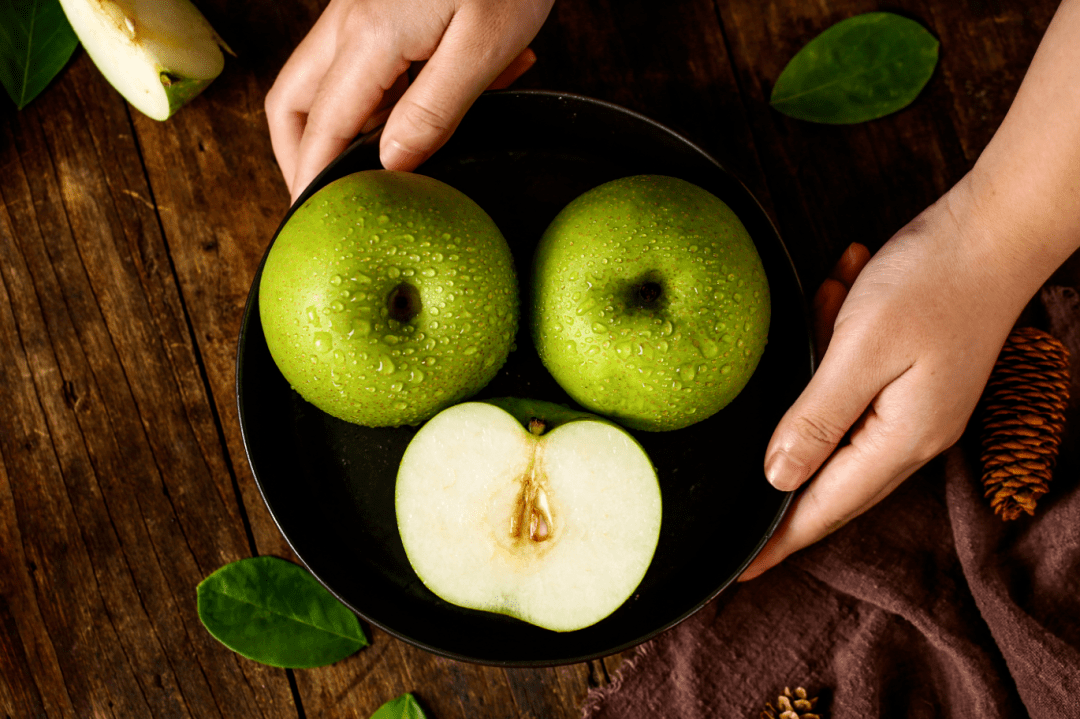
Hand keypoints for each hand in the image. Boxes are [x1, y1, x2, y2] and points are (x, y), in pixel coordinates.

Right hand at [265, 0, 553, 202]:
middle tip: (323, 200)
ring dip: (343, 129)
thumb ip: (435, 110)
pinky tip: (443, 101)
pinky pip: (364, 61)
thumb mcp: (483, 46)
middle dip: (301, 157)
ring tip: (385, 162)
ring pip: (323, 83)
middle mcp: (351, 22)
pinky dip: (386, 96)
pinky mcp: (382, 7)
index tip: (314, 219)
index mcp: (371, 37)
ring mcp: (361, 11)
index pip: (323, 128)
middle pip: (295, 103)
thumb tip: (392, 162)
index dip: (314, 180)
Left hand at [740, 178, 1036, 580]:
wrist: (993, 229)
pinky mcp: (912, 381)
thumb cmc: (930, 284)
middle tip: (737, 491)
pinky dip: (834, 342)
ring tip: (830, 302)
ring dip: (814, 369)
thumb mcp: (860, 352)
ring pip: (834, 418)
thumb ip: (817, 420)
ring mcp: (915, 410)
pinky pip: (852, 382)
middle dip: (783, 462)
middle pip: (829, 477)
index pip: (824, 508)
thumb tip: (778, 477)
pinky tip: (838, 294)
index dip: (778, 540)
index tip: (741, 571)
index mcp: (899, 440)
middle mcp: (910, 436)